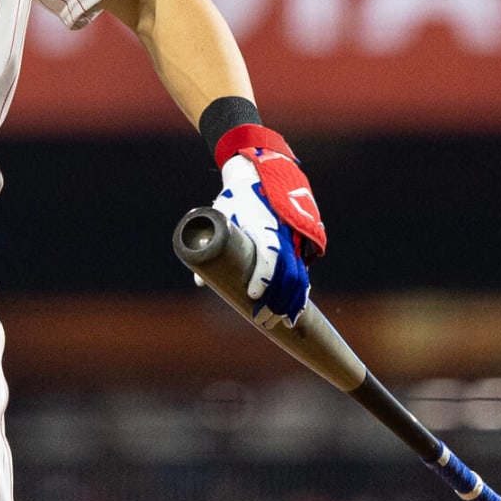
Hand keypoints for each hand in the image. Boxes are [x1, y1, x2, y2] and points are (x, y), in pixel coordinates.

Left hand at [210, 155, 311, 327]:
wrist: (259, 178)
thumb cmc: (235, 199)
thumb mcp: (219, 216)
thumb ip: (210, 245)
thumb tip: (199, 281)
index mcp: (264, 226)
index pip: (269, 256)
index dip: (263, 278)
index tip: (253, 296)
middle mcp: (283, 236)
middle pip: (287, 275)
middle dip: (276, 301)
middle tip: (261, 320)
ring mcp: (292, 243)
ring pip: (298, 278)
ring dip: (289, 303)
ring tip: (277, 323)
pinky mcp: (296, 249)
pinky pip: (301, 276)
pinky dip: (299, 296)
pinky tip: (293, 314)